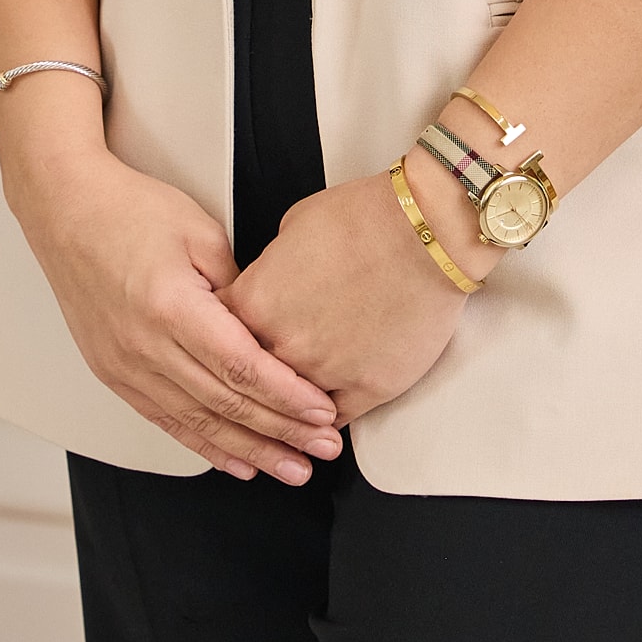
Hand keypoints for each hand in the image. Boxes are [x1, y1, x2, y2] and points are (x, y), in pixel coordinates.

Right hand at [4, 124, 343, 483]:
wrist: (67, 210)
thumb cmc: (131, 210)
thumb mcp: (201, 232)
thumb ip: (239, 287)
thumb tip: (270, 329)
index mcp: (171, 307)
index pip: (241, 368)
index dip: (287, 397)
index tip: (323, 413)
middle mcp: (145, 346)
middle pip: (225, 404)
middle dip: (281, 432)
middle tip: (322, 450)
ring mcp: (126, 366)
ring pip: (198, 423)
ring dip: (250, 450)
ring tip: (291, 469)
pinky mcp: (115, 374)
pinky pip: (166, 421)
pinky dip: (205, 445)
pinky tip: (237, 460)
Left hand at [223, 161, 478, 425]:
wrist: (424, 232)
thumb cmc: (367, 217)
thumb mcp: (294, 225)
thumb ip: (272, 267)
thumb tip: (272, 281)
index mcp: (257, 302)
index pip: (216, 336)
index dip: (221, 342)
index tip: (226, 348)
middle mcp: (283, 344)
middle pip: (249, 380)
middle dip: (251, 383)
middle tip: (254, 387)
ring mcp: (324, 373)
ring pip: (290, 411)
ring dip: (286, 413)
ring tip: (285, 420)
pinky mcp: (366, 388)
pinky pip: (334, 421)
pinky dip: (326, 422)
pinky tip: (321, 423)